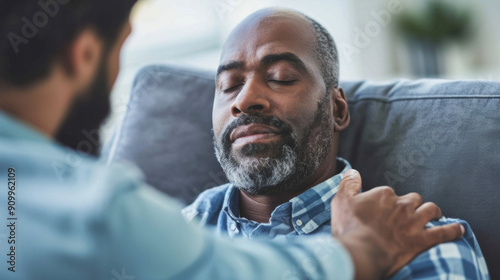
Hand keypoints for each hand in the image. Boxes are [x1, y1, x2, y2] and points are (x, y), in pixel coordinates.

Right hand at [331, 169, 463, 279]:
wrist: (361, 253)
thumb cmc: (349, 228)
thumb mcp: (341, 201)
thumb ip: (348, 184)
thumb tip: (353, 172)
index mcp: (383, 194)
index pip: (390, 192)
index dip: (386, 201)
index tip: (381, 210)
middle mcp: (402, 204)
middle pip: (413, 198)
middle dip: (413, 204)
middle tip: (408, 212)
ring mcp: (413, 222)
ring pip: (431, 210)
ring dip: (433, 211)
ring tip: (434, 214)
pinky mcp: (421, 240)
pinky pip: (443, 233)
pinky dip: (453, 230)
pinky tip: (459, 229)